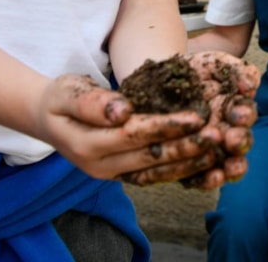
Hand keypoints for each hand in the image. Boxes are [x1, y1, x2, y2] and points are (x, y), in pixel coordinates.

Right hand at [33, 74, 219, 183]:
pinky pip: (154, 175)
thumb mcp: (68, 91)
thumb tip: (122, 110)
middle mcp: (100, 167)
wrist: (48, 118)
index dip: (165, 127)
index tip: (196, 117)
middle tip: (218, 135)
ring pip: (155, 173)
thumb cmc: (60, 98)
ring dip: (189, 163)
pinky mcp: (123, 173)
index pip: (133, 136)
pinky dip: (181, 170)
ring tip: (218, 150)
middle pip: (149, 158)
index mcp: (86, 144)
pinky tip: (205, 160)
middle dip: (185, 148)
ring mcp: (112, 174)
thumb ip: (92, 101)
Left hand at [160, 51, 260, 189]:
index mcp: (235, 110)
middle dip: (239, 143)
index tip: (240, 114)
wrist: (155, 82)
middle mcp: (225, 133)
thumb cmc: (190, 72)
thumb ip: (237, 70)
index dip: (245, 116)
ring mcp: (207, 150)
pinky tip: (211, 178)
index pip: (246, 115)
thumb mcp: (215, 64)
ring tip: (227, 169)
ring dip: (229, 168)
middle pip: (239, 143)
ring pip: (225, 164)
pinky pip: (198, 177)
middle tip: (233, 140)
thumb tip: (250, 87)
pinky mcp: (186, 164)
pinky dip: (206, 180)